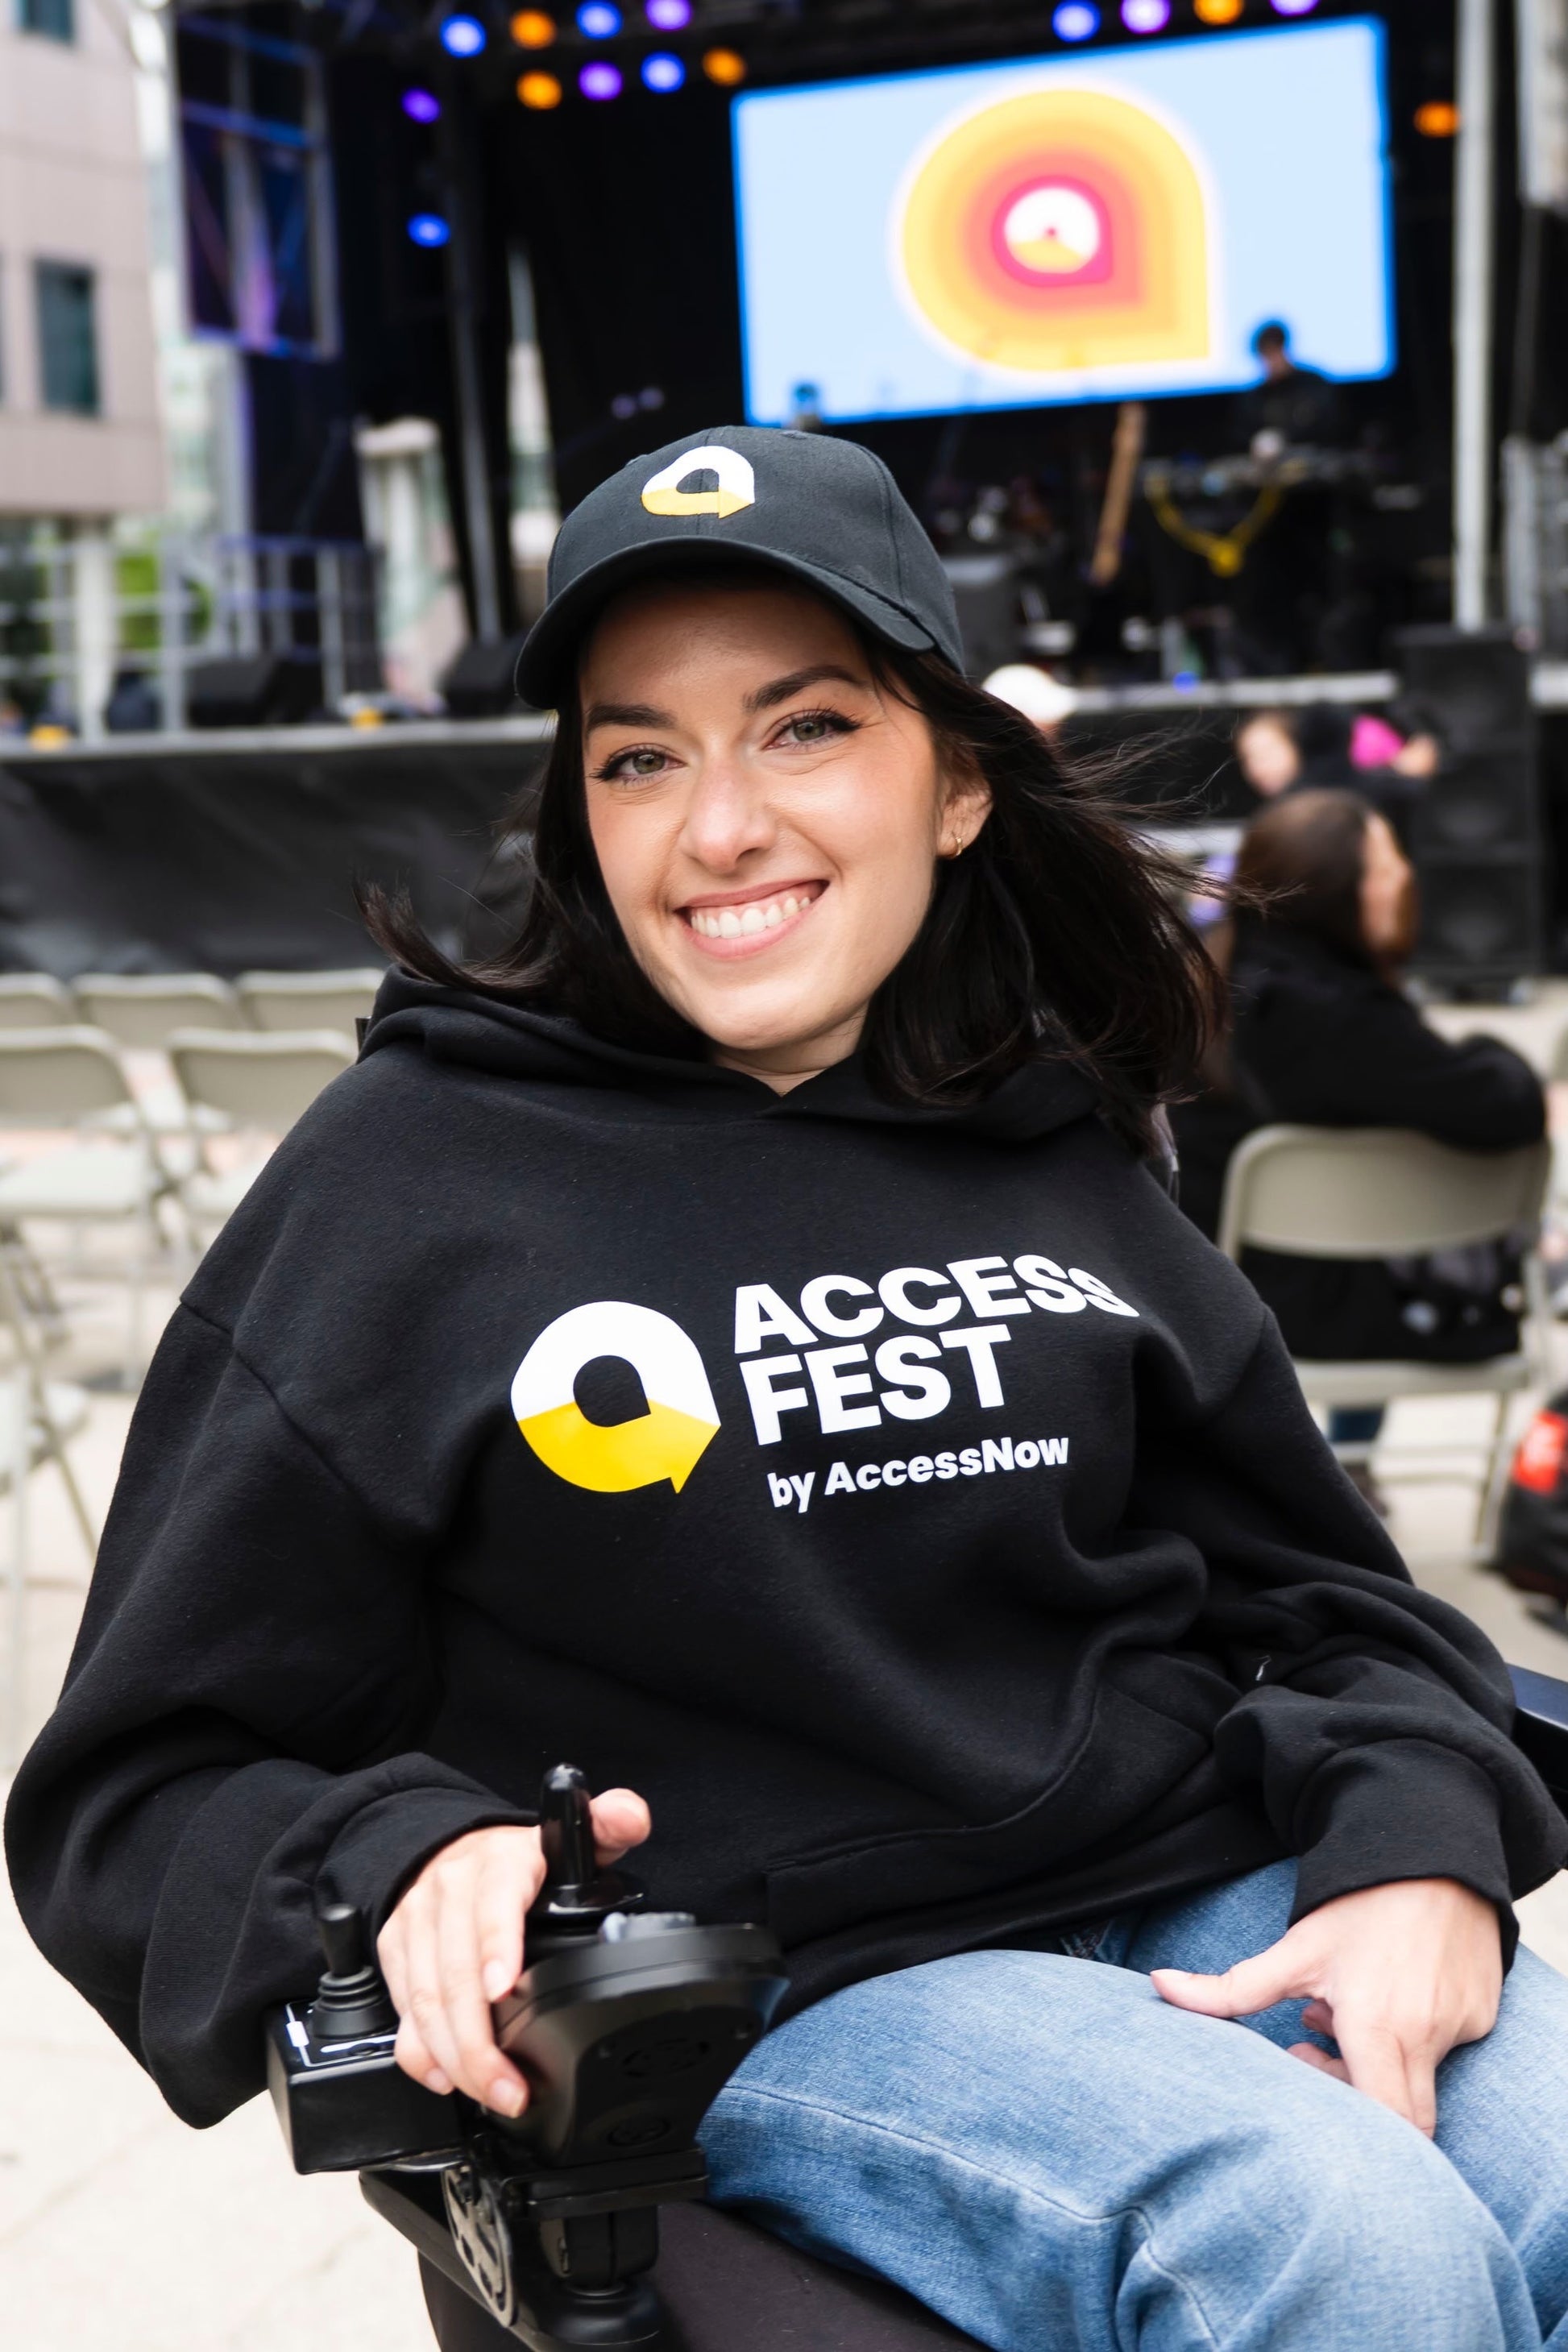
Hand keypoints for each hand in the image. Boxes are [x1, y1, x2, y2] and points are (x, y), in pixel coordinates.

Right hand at [377, 1788, 649, 2116]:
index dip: (497, 1946)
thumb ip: (606, 1825)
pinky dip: (420, 2052)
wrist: (447, 1845)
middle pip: (455, 1973)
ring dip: (456, 2058)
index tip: (503, 1989)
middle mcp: (449, 1891)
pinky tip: (446, 2078)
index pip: (494, 1903)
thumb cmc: (516, 1858)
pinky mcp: (395, 1951)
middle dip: (481, 2040)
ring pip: (425, 2001)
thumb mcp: (567, 1836)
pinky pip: (402, 2010)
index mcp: (499, 1863)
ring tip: (492, 2093)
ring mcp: (417, 1923)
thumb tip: (630, 1816)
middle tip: (511, 2086)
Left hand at [1152, 1876, 1501, 2135]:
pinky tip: (1384, 1996)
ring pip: (1421, 2079)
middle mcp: (1428, 2036)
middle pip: (1403, 2118)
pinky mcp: (1482, 2016)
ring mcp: (1462, 2027)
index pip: (1384, 2124)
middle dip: (1353, 2096)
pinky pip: (1446, 2048)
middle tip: (1312, 2048)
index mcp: (1380, 2028)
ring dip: (1376, 2059)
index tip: (1307, 2076)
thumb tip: (1160, 1988)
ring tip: (1340, 2011)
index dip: (1347, 2126)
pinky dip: (1410, 2038)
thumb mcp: (1295, 1948)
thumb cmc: (1358, 1904)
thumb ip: (1232, 1988)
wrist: (1430, 1850)